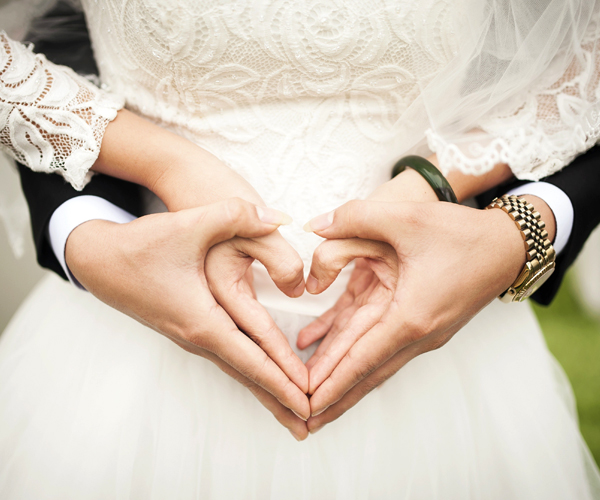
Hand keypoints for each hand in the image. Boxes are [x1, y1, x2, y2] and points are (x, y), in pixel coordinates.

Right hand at [66, 198, 310, 438]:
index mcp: (202, 320)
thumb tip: (281, 218)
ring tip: (291, 411)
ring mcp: (191, 336)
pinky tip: (262, 376)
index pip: (252, 359)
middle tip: (310, 425)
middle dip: (280, 400)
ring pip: (238, 369)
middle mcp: (197, 336)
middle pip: (247, 376)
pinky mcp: (189, 328)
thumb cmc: (141, 245)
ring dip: (266, 390)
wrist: (98, 260)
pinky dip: (250, 372)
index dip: (283, 380)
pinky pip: (228, 358)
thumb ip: (237, 215)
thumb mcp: (190, 224)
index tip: (309, 403)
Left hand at [300, 199, 530, 432]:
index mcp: (410, 316)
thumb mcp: (405, 217)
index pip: (360, 360)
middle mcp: (416, 334)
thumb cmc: (461, 234)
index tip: (306, 407)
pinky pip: (381, 344)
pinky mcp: (421, 324)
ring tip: (317, 401)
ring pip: (373, 363)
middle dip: (334, 397)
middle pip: (366, 373)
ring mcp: (422, 334)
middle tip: (303, 419)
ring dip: (344, 382)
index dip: (330, 383)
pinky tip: (327, 346)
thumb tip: (313, 226)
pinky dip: (355, 352)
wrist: (507, 247)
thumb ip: (354, 217)